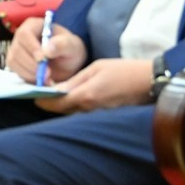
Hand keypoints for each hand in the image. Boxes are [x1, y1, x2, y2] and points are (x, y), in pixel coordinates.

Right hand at [8, 17, 86, 83]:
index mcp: (33, 25)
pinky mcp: (15, 62)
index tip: (42, 59)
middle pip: (17, 49)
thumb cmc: (69, 50)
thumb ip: (62, 45)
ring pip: (14, 61)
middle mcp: (21, 36)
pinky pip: (15, 70)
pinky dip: (27, 77)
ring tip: (47, 78)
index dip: (31, 47)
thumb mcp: (72, 46)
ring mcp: (16, 49)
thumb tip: (46, 50)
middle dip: (31, 64)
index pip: (24, 34)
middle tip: (48, 73)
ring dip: (29, 72)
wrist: (67, 63)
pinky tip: (41, 79)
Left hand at [36, 57, 153, 113]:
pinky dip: (76, 107)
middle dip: (51, 103)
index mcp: (86, 96)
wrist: (150, 83)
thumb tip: (55, 89)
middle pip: (61, 111)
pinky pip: (84, 113)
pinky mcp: (104, 116)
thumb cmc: (123, 71)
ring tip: (58, 92)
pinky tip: (75, 97)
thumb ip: (74, 80)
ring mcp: (98, 115)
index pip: (55, 104)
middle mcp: (89, 109)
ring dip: (63, 105)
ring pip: (72, 113)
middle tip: (44, 92)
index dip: (42, 100)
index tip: (34, 94)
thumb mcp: (96, 68)